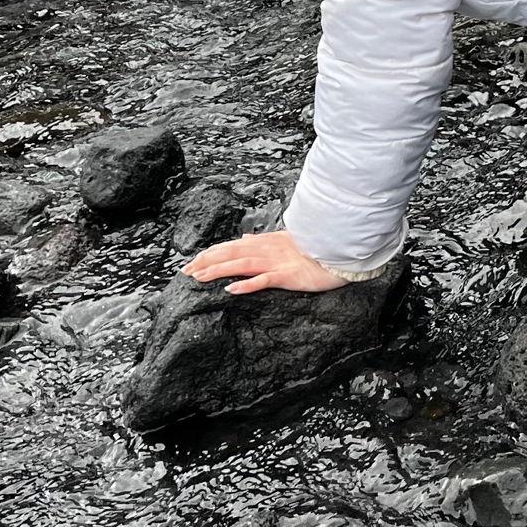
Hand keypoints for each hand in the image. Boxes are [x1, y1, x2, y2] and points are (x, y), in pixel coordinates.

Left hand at [182, 229, 349, 295]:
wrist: (340, 253)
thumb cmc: (316, 249)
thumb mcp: (286, 241)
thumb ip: (263, 240)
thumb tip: (243, 237)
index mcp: (266, 241)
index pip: (231, 246)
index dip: (210, 253)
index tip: (192, 263)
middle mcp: (268, 249)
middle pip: (230, 254)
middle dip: (206, 262)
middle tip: (185, 273)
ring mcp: (277, 262)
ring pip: (241, 264)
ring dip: (218, 270)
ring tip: (199, 278)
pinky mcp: (288, 275)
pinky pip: (264, 280)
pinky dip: (247, 284)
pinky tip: (231, 289)